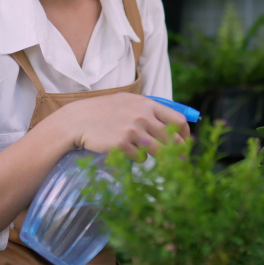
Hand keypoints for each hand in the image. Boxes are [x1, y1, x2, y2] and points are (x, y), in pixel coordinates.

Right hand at [56, 92, 190, 158]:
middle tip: (179, 162)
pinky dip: (139, 158)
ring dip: (161, 159)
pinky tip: (130, 153)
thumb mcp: (129, 102)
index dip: (185, 136)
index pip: (178, 121)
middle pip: (172, 140)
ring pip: (159, 152)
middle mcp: (142, 116)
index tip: (185, 144)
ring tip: (159, 162)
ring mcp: (132, 130)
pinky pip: (141, 158)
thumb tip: (174, 125)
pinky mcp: (122, 145)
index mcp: (147, 104)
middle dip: (179, 153)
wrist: (78, 120)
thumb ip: (150, 110)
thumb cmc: (105, 112)